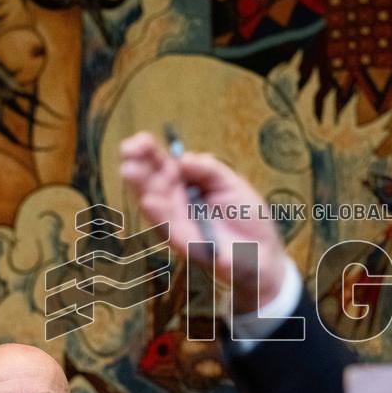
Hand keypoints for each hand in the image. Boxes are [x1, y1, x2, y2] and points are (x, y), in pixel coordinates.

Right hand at [120, 132, 287, 312]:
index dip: (150, 151)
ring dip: (140, 188)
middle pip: (152, 181)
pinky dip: (159, 215)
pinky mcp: (186, 244)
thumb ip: (208, 169)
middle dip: (138, 165)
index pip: (163, 164)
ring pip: (154, 204)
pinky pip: (169, 228)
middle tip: (127, 150)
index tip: (140, 139)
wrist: (264, 252)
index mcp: (187, 184)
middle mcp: (177, 203)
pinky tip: (148, 200)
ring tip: (129, 170)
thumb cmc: (247, 216)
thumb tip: (182, 158)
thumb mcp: (231, 182)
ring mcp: (179, 223)